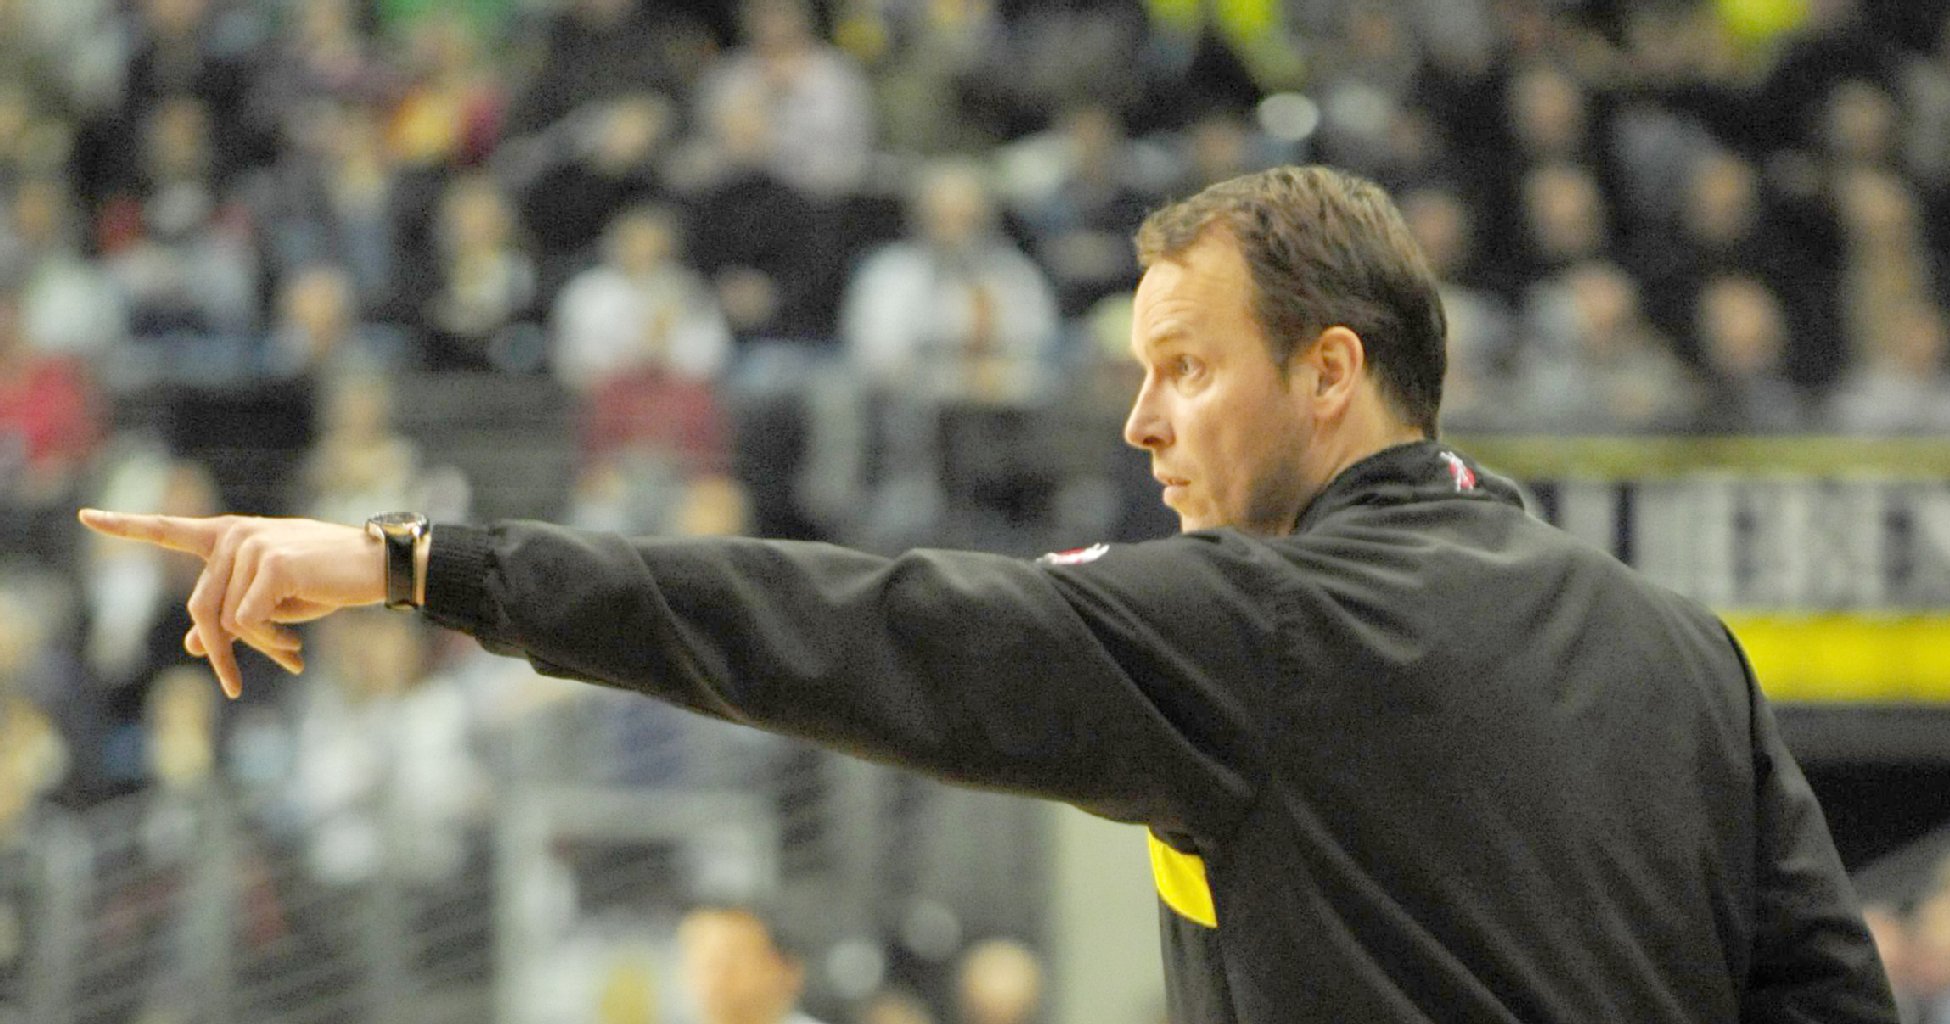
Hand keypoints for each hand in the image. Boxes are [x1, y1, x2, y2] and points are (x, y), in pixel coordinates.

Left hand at [78, 510, 387, 697]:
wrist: (375, 567)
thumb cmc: (325, 582)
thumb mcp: (272, 603)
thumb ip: (231, 614)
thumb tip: (195, 645)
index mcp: (230, 536)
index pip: (170, 530)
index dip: (126, 526)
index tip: (85, 517)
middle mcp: (234, 534)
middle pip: (201, 608)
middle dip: (220, 652)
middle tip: (231, 686)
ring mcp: (251, 544)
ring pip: (227, 619)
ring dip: (258, 646)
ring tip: (291, 653)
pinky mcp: (272, 562)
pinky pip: (249, 620)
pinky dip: (271, 640)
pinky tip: (296, 643)